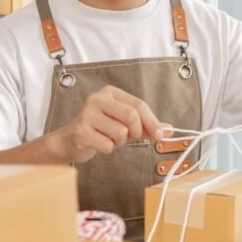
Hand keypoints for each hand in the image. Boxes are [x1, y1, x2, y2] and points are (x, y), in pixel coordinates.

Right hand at [48, 85, 165, 162]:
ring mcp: (87, 114)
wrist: (71, 141)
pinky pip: (108, 145)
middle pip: (131, 116)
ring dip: (119, 142)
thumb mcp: (125, 124)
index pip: (139, 105)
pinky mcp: (81, 131)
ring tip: (109, 138)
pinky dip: (108, 149)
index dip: (152, 122)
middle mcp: (97, 99)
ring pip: (120, 133)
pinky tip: (98, 143)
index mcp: (110, 93)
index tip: (161, 135)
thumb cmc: (101, 130)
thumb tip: (170, 130)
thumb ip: (147, 126)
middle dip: (135, 132)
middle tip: (128, 137)